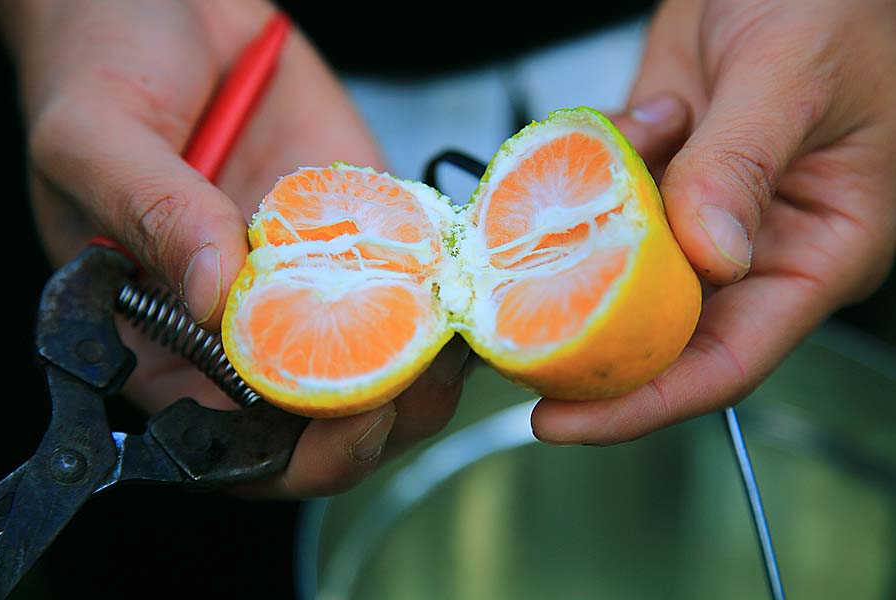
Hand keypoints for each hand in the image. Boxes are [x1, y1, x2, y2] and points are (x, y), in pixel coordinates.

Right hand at [0, 0, 469, 496]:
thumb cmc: (102, 62)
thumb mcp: (97, 137)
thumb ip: (154, 216)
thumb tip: (218, 297)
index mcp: (162, 334)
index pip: (230, 438)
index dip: (291, 454)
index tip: (348, 424)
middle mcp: (243, 321)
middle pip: (318, 420)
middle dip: (376, 423)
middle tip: (416, 387)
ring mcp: (309, 278)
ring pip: (379, 365)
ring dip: (424, 371)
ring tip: (452, 344)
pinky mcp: (358, 228)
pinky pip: (409, 282)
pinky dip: (444, 302)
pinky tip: (467, 295)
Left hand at [532, 0, 895, 443]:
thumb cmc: (840, 5)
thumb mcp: (793, 77)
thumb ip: (741, 165)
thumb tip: (709, 260)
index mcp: (814, 251)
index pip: (728, 359)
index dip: (646, 401)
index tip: (563, 422)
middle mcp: (751, 247)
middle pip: (660, 330)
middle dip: (582, 340)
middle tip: (502, 342)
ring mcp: (696, 211)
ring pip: (617, 265)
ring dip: (570, 251)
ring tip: (519, 239)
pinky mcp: (656, 173)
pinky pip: (600, 200)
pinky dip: (575, 185)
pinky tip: (572, 152)